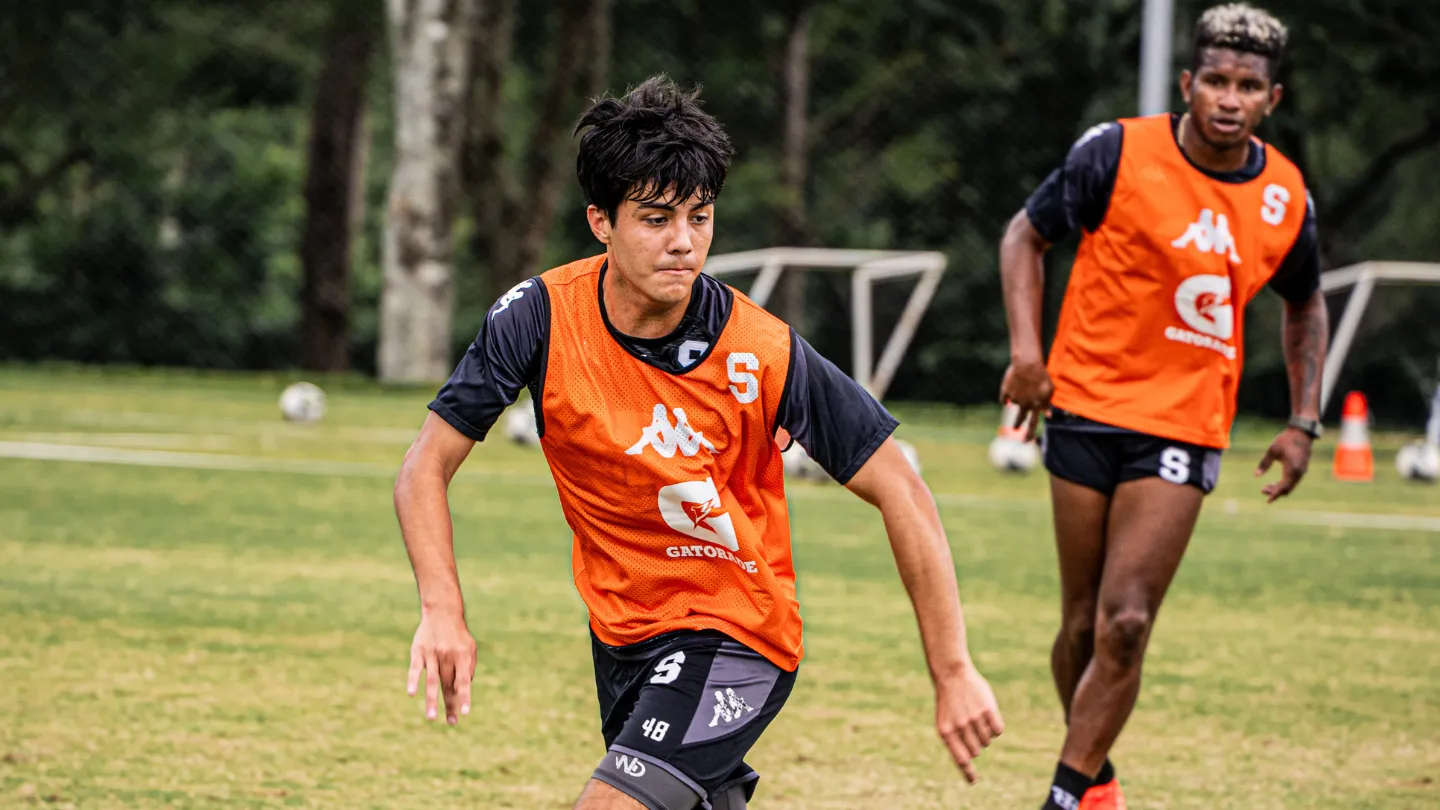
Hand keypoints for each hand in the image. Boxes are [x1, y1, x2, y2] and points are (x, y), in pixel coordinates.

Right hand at [406, 609, 476, 724]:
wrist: (442, 611)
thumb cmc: (458, 634)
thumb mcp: (470, 648)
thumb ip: (469, 668)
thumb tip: (463, 690)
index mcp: (463, 656)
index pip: (464, 680)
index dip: (464, 697)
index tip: (465, 713)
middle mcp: (448, 655)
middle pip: (448, 685)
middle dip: (450, 705)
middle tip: (452, 722)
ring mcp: (432, 654)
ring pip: (432, 681)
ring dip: (432, 701)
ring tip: (432, 718)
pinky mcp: (418, 651)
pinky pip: (415, 669)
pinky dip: (413, 681)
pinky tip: (412, 694)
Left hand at [934, 665, 1004, 783]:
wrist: (952, 675)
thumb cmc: (949, 702)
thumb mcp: (946, 721)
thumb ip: (956, 741)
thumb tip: (970, 760)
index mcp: (946, 732)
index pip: (960, 759)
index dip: (968, 772)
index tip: (974, 782)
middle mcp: (960, 727)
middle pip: (977, 750)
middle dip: (977, 743)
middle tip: (970, 727)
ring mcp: (974, 718)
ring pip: (988, 740)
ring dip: (985, 733)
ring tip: (976, 717)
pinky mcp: (988, 710)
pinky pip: (998, 730)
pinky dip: (995, 726)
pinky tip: (987, 715)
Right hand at [999, 356, 1052, 440]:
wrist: (1027, 365)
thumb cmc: (1041, 376)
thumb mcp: (1049, 390)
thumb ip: (1047, 403)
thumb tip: (1048, 416)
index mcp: (1035, 405)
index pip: (1032, 423)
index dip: (1029, 434)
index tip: (1026, 442)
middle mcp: (1024, 404)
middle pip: (1020, 418)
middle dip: (1017, 425)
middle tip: (1015, 429)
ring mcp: (1013, 398)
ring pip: (1014, 404)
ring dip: (1016, 404)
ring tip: (1017, 405)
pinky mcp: (1005, 390)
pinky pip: (1004, 398)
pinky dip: (1005, 398)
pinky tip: (1008, 395)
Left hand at [1255, 427, 1313, 502]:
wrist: (1302, 433)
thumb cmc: (1285, 440)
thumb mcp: (1272, 451)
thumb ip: (1264, 464)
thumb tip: (1256, 475)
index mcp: (1291, 469)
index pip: (1282, 487)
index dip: (1274, 494)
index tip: (1267, 500)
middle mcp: (1299, 472)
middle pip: (1287, 489)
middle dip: (1275, 492)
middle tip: (1262, 490)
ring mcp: (1302, 471)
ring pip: (1291, 486)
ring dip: (1280, 488)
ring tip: (1266, 486)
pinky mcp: (1303, 469)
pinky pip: (1294, 481)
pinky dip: (1285, 484)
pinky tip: (1276, 482)